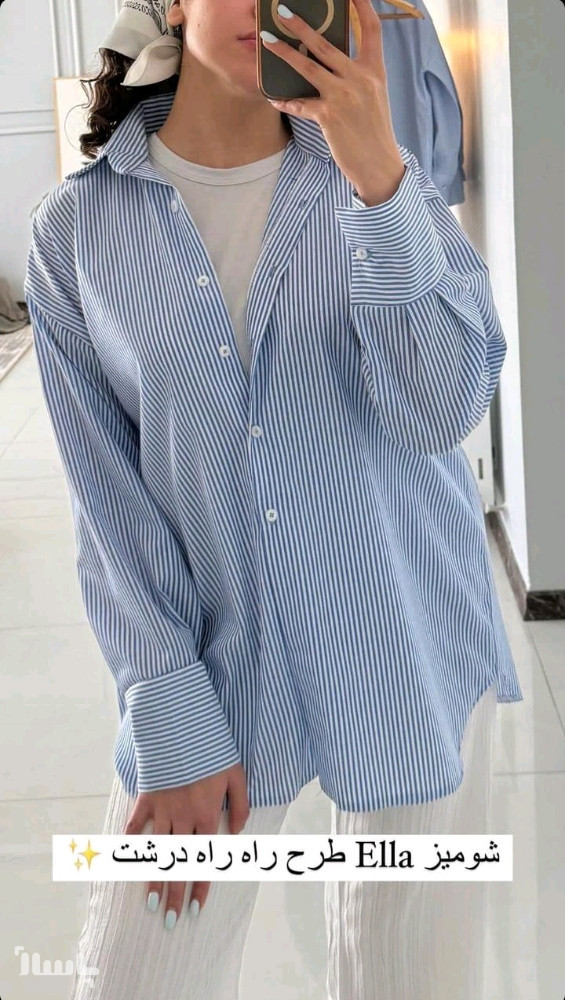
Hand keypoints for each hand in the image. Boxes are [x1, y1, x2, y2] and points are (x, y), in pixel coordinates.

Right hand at [122, 762, 249, 927]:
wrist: (183, 727)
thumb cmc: (213, 750)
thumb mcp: (237, 774)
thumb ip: (240, 804)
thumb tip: (237, 833)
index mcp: (208, 814)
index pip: (205, 858)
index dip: (201, 884)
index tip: (195, 908)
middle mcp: (184, 817)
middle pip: (180, 862)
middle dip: (175, 893)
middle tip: (169, 921)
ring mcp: (163, 807)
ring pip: (158, 850)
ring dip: (154, 877)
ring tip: (151, 903)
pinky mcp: (147, 796)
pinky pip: (137, 822)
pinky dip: (130, 840)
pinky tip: (126, 859)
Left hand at [261, 0, 405, 204]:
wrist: (379, 164)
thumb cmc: (375, 131)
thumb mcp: (374, 97)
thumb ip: (359, 75)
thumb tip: (334, 60)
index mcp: (374, 71)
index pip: (372, 29)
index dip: (362, 5)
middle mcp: (360, 79)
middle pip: (326, 44)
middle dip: (302, 24)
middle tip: (283, 11)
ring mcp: (344, 96)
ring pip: (308, 67)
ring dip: (284, 53)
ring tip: (267, 41)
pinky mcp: (329, 116)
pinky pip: (301, 104)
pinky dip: (287, 102)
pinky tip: (275, 99)